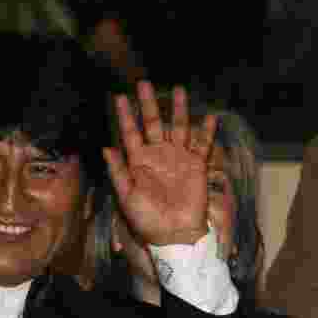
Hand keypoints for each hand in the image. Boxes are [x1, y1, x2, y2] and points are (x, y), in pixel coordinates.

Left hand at [103, 82, 216, 245]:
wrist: (174, 234)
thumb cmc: (147, 218)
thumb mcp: (127, 196)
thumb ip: (118, 172)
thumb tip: (106, 147)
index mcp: (139, 162)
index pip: (130, 133)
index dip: (124, 116)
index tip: (119, 97)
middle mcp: (158, 155)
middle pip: (153, 124)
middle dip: (148, 104)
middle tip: (144, 83)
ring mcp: (178, 159)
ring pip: (178, 128)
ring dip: (178, 110)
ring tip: (178, 90)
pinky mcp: (196, 166)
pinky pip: (202, 145)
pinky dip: (207, 131)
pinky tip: (211, 117)